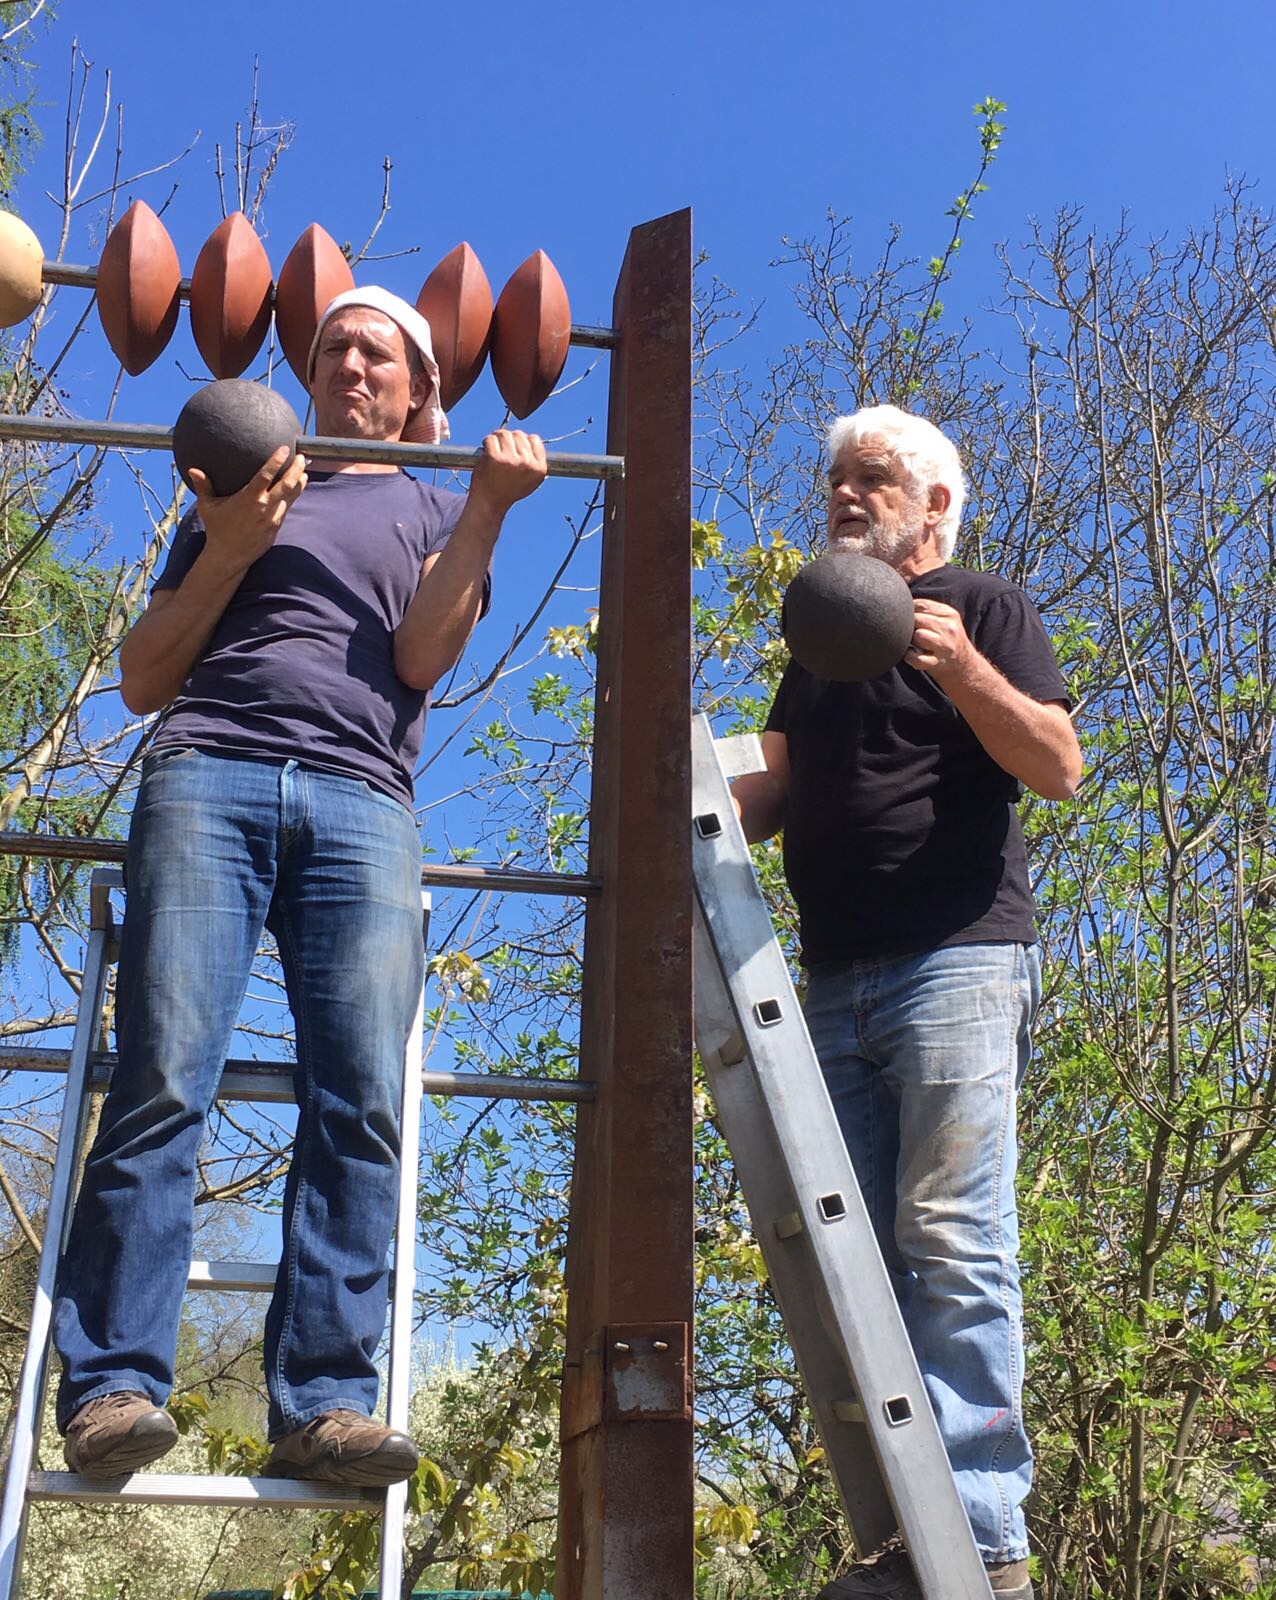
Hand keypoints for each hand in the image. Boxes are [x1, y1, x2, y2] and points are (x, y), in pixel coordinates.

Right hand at [187, 448, 307, 579]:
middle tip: (300, 457)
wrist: (229, 557)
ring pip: (290, 497)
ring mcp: (272, 518)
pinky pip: (287, 508)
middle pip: (286, 485)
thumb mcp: (207, 507)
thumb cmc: (217, 530)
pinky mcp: (276, 527)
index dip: (276, 461)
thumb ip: (204, 487)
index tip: (284, 449)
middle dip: (296, 470)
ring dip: (298, 483)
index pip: (265, 476)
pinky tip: (296, 490)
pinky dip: (293, 497)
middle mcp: (263, 507)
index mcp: (248, 499)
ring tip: (304, 471)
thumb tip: (193, 469)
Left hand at [468, 429, 547, 515]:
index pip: (534, 439)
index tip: (514, 447)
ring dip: (496, 438)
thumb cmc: (507, 491)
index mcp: (539, 468)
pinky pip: (491, 439)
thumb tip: (531, 440)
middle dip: (508, 439)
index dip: (522, 441)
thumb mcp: (530, 481)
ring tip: (493, 448)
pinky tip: (486, 451)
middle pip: (519, 434)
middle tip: (501, 448)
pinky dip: (486, 443)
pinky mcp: (495, 458)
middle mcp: (527, 463)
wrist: (490, 504)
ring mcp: (511, 460)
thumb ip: (533, 462)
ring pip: (504, 434)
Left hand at [907, 598, 974, 680]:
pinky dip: (909, 657)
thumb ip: (928, 611)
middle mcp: (949, 628)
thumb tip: (902, 605)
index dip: (909, 612)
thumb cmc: (946, 640)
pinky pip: (915, 658)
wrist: (964, 665)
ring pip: (918, 635)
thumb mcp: (945, 620)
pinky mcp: (936, 662)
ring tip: (915, 644)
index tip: (910, 620)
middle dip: (910, 626)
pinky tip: (913, 654)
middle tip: (913, 634)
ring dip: (912, 641)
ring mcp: (944, 646)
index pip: (920, 604)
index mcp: (949, 614)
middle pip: (916, 619)